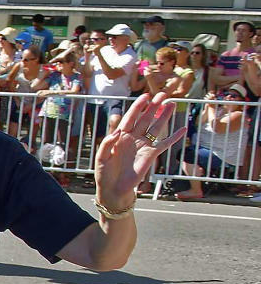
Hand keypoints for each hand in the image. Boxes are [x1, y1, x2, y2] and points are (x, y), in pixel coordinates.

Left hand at [94, 93, 184, 209]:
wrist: (114, 188)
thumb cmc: (105, 173)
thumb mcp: (101, 158)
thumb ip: (107, 144)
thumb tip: (116, 132)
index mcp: (120, 136)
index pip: (130, 117)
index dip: (138, 106)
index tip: (146, 96)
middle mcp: (133, 138)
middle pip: (146, 118)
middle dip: (154, 106)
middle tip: (163, 94)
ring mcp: (143, 145)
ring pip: (156, 127)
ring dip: (164, 116)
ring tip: (172, 104)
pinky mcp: (151, 155)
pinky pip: (164, 144)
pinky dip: (174, 137)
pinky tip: (182, 129)